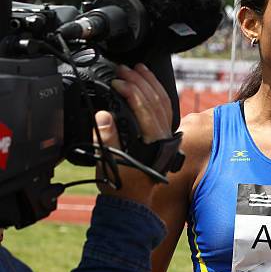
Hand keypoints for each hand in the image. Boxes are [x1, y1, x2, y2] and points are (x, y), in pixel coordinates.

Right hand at [94, 63, 172, 206]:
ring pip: (163, 102)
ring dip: (151, 83)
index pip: (146, 109)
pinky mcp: (163, 136)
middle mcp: (164, 137)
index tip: (117, 82)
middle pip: (156, 101)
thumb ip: (107, 138)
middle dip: (140, 82)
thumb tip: (103, 115)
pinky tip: (148, 84)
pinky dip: (157, 93)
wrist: (133, 202)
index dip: (132, 92)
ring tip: (138, 68)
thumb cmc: (121, 186)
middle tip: (124, 69)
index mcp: (154, 143)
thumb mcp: (110, 163)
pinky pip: (164, 109)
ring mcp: (166, 136)